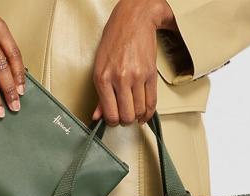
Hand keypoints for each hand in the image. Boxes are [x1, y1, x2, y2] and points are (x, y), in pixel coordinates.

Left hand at [91, 0, 176, 125]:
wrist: (134, 19)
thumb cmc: (115, 39)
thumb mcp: (100, 66)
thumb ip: (100, 94)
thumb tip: (98, 116)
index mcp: (103, 78)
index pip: (110, 114)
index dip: (112, 122)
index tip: (114, 119)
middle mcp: (120, 78)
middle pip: (126, 116)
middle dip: (125, 120)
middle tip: (124, 116)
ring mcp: (137, 77)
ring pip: (139, 111)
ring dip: (136, 116)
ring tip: (133, 111)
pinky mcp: (150, 74)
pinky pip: (151, 102)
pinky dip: (148, 113)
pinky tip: (144, 114)